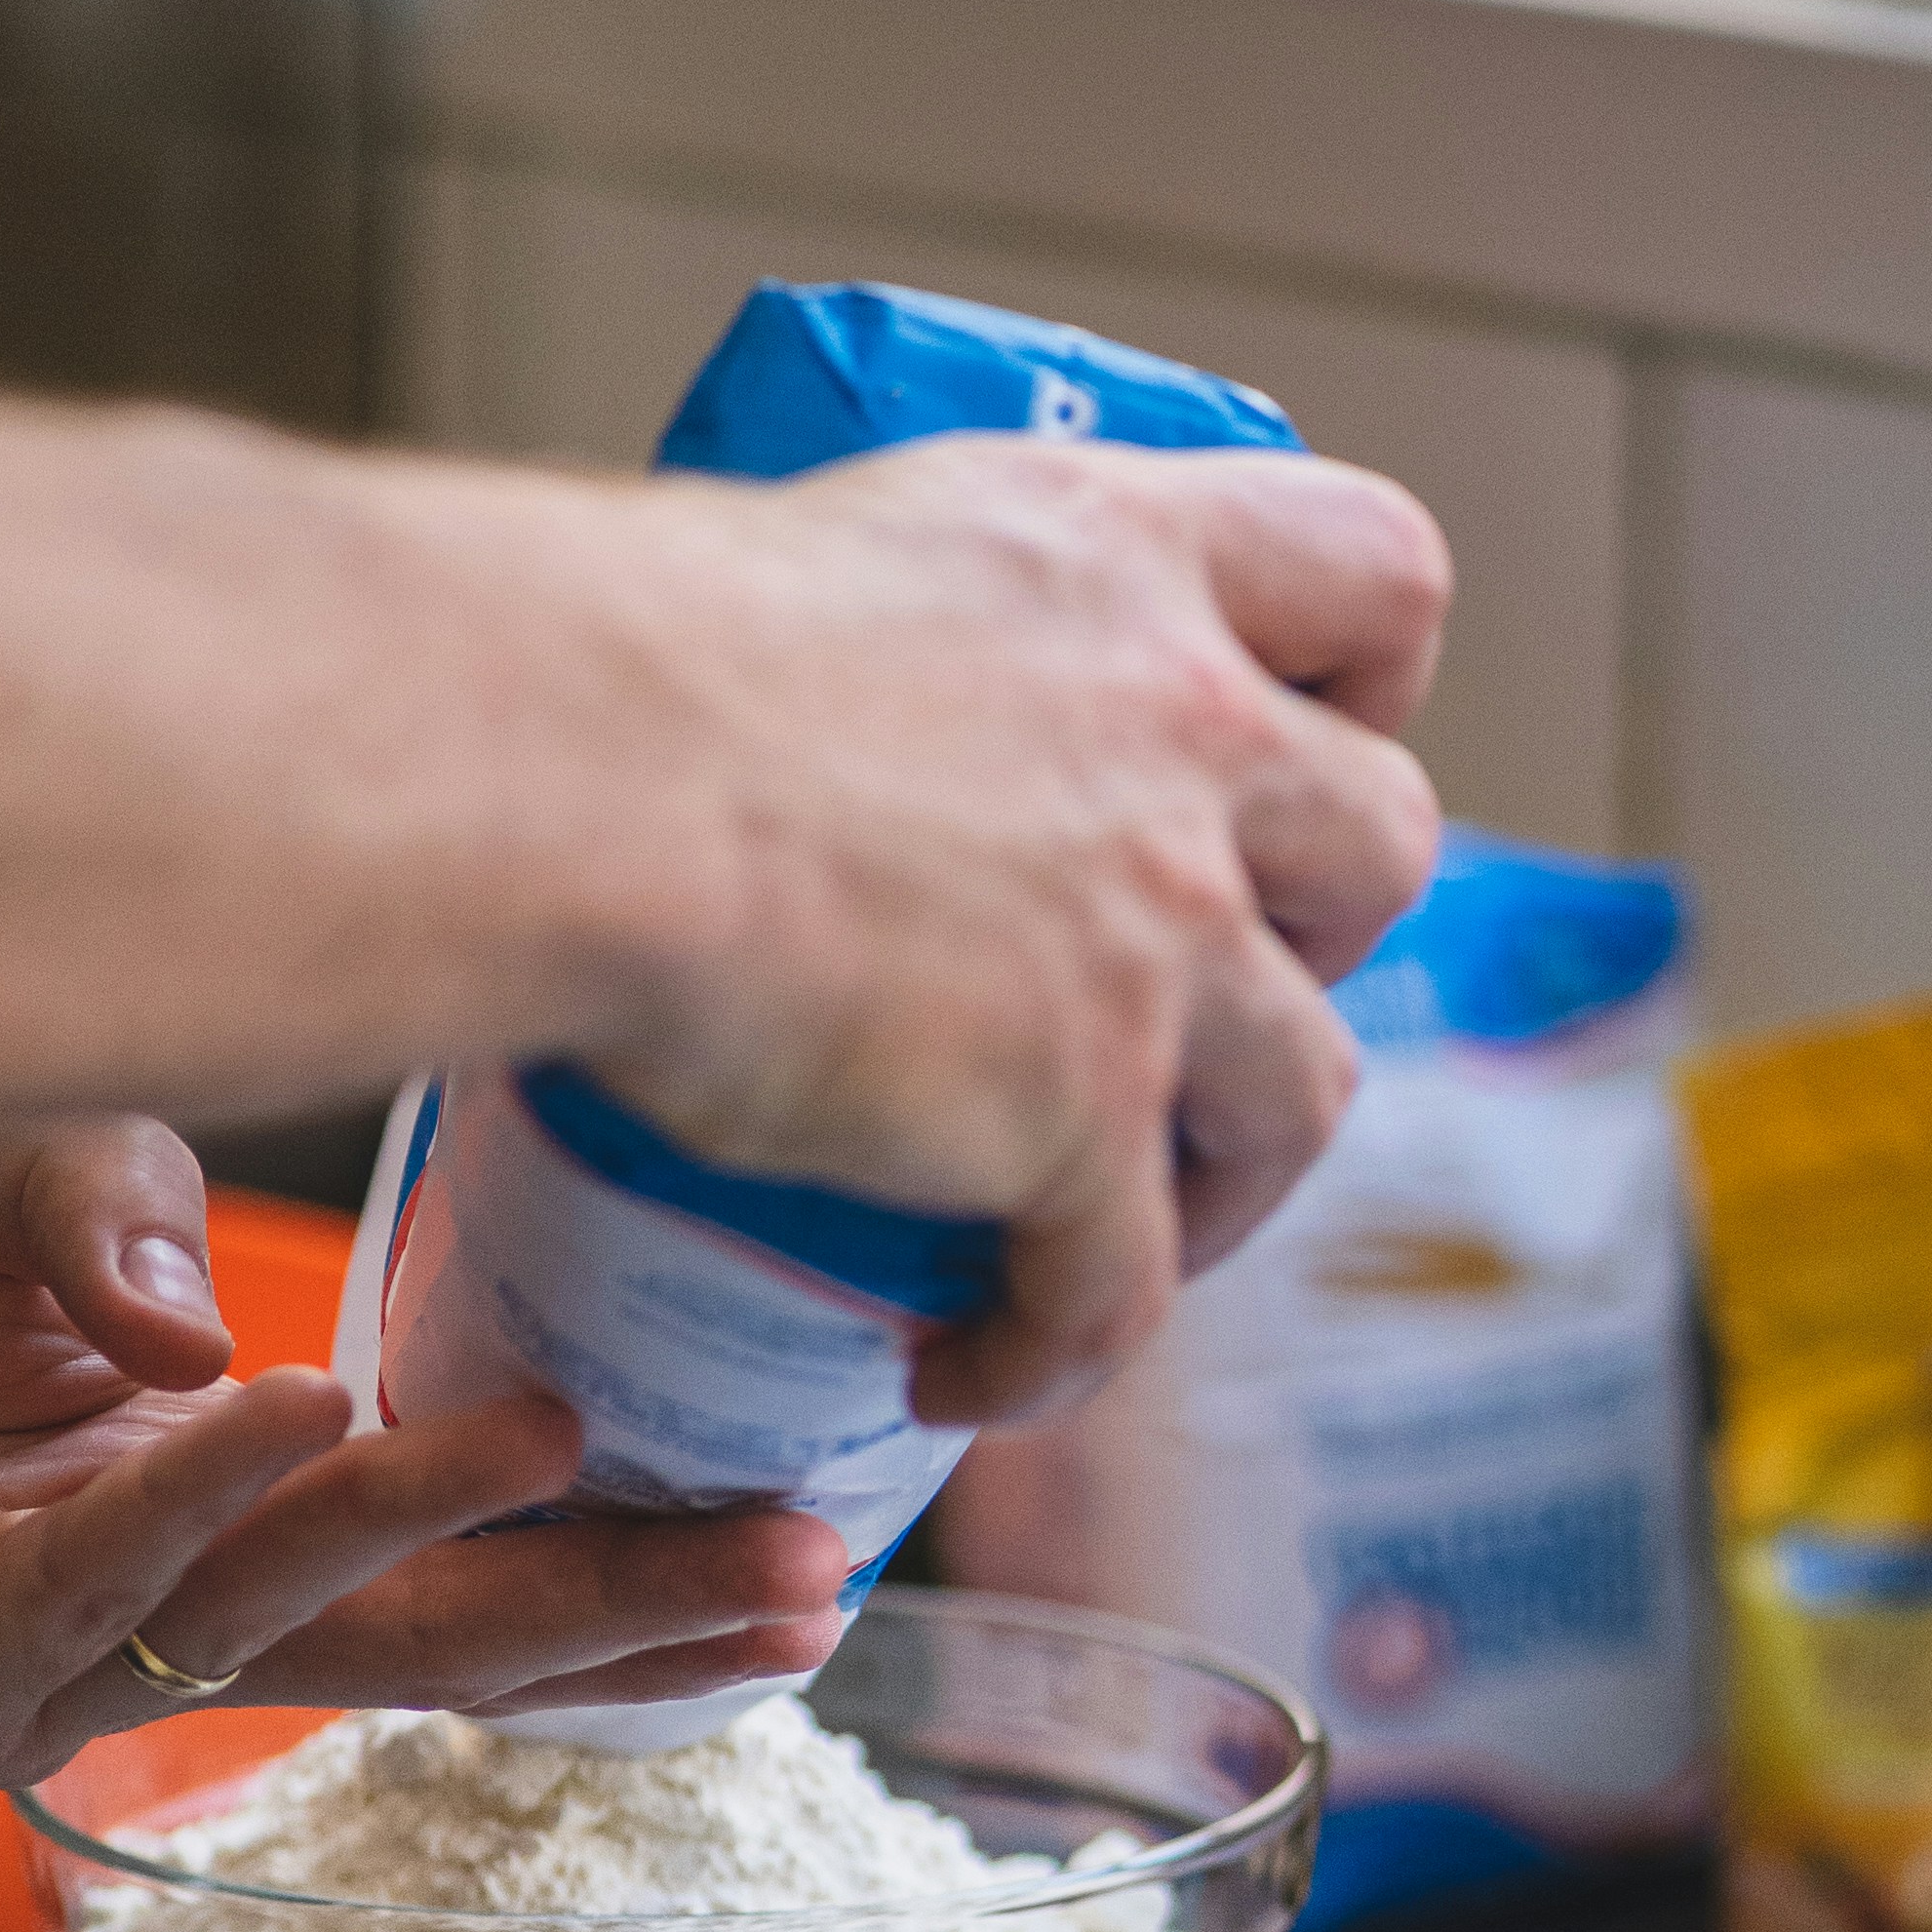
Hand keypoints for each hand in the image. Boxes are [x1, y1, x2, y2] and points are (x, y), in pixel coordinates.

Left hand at [0, 1123, 846, 1788]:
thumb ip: (118, 1208)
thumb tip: (236, 1327)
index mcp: (197, 1489)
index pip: (444, 1533)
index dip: (615, 1534)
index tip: (806, 1512)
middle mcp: (142, 1599)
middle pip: (419, 1630)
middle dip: (609, 1606)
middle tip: (807, 1576)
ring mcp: (26, 1660)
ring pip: (274, 1617)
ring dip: (425, 1529)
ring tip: (568, 1438)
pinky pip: (74, 1597)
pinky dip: (191, 1504)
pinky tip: (296, 1415)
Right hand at [566, 433, 1448, 1417]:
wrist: (548, 785)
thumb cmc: (594, 668)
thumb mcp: (804, 571)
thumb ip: (882, 655)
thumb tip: (797, 739)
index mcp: (1118, 560)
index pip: (1372, 577)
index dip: (1360, 685)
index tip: (1289, 750)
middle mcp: (1180, 733)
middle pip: (1383, 843)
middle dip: (1311, 937)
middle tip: (1183, 996)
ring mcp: (1156, 930)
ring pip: (1306, 1090)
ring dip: (1228, 1175)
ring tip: (1101, 1228)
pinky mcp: (1080, 1108)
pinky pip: (1124, 1285)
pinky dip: (1053, 1348)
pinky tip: (958, 1370)